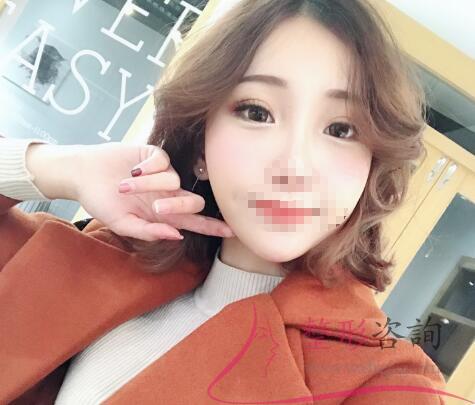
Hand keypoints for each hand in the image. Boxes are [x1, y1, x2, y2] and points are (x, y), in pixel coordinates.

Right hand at [75, 142, 234, 241]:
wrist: (83, 174)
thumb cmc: (102, 202)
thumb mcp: (122, 223)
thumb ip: (149, 232)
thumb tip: (177, 236)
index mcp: (163, 213)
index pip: (195, 221)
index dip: (214, 226)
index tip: (234, 231)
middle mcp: (168, 194)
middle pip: (193, 201)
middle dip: (179, 204)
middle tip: (156, 207)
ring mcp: (163, 174)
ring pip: (174, 180)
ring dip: (149, 185)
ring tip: (125, 186)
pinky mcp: (155, 154)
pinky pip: (163, 161)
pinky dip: (147, 167)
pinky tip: (132, 170)